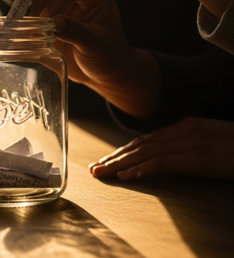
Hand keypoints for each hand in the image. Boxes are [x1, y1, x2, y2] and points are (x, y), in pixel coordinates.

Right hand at [31, 0, 160, 116]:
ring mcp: (62, 0)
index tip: (44, 15)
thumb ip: (76, 31)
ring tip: (32, 33)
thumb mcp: (95, 43)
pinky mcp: (51, 12)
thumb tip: (54, 22)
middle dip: (40, 7)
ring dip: (32, 14)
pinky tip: (28, 35)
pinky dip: (28, 21)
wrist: (105, 72)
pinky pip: (33, 10)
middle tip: (35, 27)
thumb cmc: (109, 56)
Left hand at [89, 117, 233, 180]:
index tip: (107, 160)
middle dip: (115, 157)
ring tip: (102, 173)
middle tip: (95, 168)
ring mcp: (189, 142)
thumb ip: (186, 143)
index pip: (145, 139)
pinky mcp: (197, 157)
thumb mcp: (208, 139)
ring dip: (120, 164)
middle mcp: (181, 131)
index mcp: (183, 126)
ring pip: (145, 153)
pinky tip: (127, 176)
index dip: (124, 150)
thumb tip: (165, 153)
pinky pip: (163, 163)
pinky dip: (142, 169)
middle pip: (140, 145)